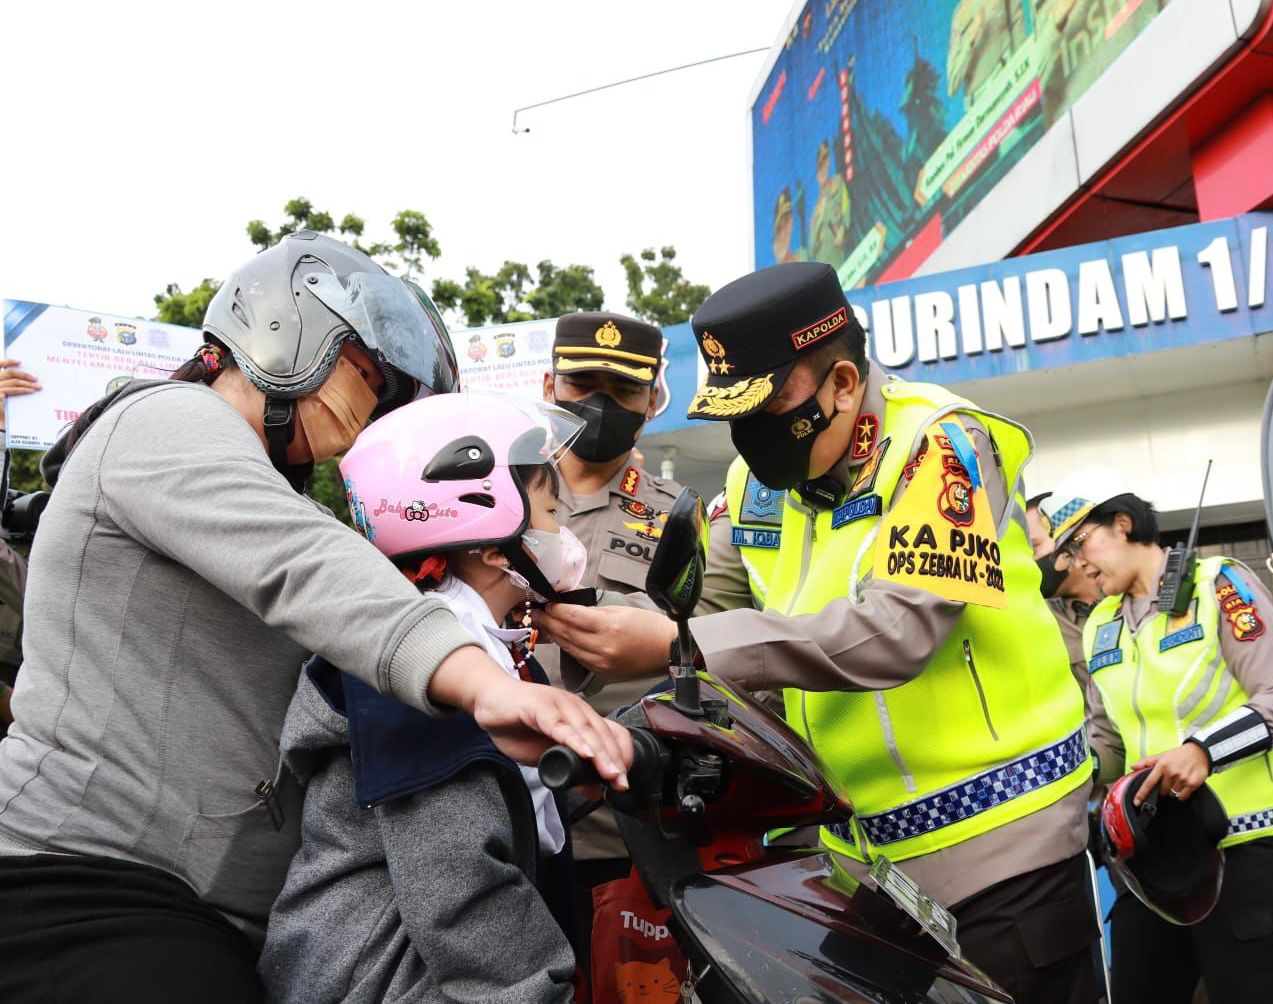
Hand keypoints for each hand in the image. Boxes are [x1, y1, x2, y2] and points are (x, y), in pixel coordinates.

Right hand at [0, 359, 40, 429]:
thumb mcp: (4, 395)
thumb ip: (8, 385)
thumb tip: (25, 380)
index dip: (8, 362)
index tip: (20, 362)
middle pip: (9, 373)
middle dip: (24, 374)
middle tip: (35, 378)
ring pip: (13, 381)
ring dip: (27, 383)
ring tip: (38, 386)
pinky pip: (13, 390)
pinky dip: (23, 389)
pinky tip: (31, 391)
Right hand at [429, 645, 632, 788]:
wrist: (490, 702)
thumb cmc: (519, 725)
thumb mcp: (549, 755)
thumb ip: (572, 770)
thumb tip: (595, 790)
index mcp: (581, 717)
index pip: (611, 735)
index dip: (621, 757)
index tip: (623, 781)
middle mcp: (575, 708)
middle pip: (602, 735)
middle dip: (614, 761)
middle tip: (621, 783)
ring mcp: (558, 705)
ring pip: (585, 730)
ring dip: (600, 753)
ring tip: (610, 772)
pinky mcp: (539, 706)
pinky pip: (559, 725)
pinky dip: (573, 739)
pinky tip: (583, 753)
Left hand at [531, 603, 676, 678]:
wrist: (667, 650)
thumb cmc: (648, 626)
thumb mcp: (621, 610)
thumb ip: (594, 611)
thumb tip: (571, 608)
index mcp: (608, 626)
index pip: (572, 616)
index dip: (555, 609)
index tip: (546, 603)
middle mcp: (602, 646)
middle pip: (566, 632)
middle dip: (548, 621)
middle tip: (535, 612)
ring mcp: (601, 662)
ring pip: (568, 647)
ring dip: (553, 635)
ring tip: (542, 624)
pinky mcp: (602, 671)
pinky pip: (578, 657)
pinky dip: (567, 647)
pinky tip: (560, 639)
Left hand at [1131, 742, 1210, 803]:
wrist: (1199, 752)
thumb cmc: (1179, 755)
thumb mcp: (1161, 756)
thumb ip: (1146, 762)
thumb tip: (1133, 766)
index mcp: (1162, 765)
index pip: (1149, 782)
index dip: (1142, 793)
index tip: (1137, 802)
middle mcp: (1171, 772)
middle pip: (1162, 791)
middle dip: (1163, 788)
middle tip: (1168, 780)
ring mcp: (1182, 778)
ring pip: (1172, 794)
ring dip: (1173, 791)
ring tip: (1177, 781)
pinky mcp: (1193, 784)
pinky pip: (1183, 797)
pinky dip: (1181, 794)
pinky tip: (1183, 785)